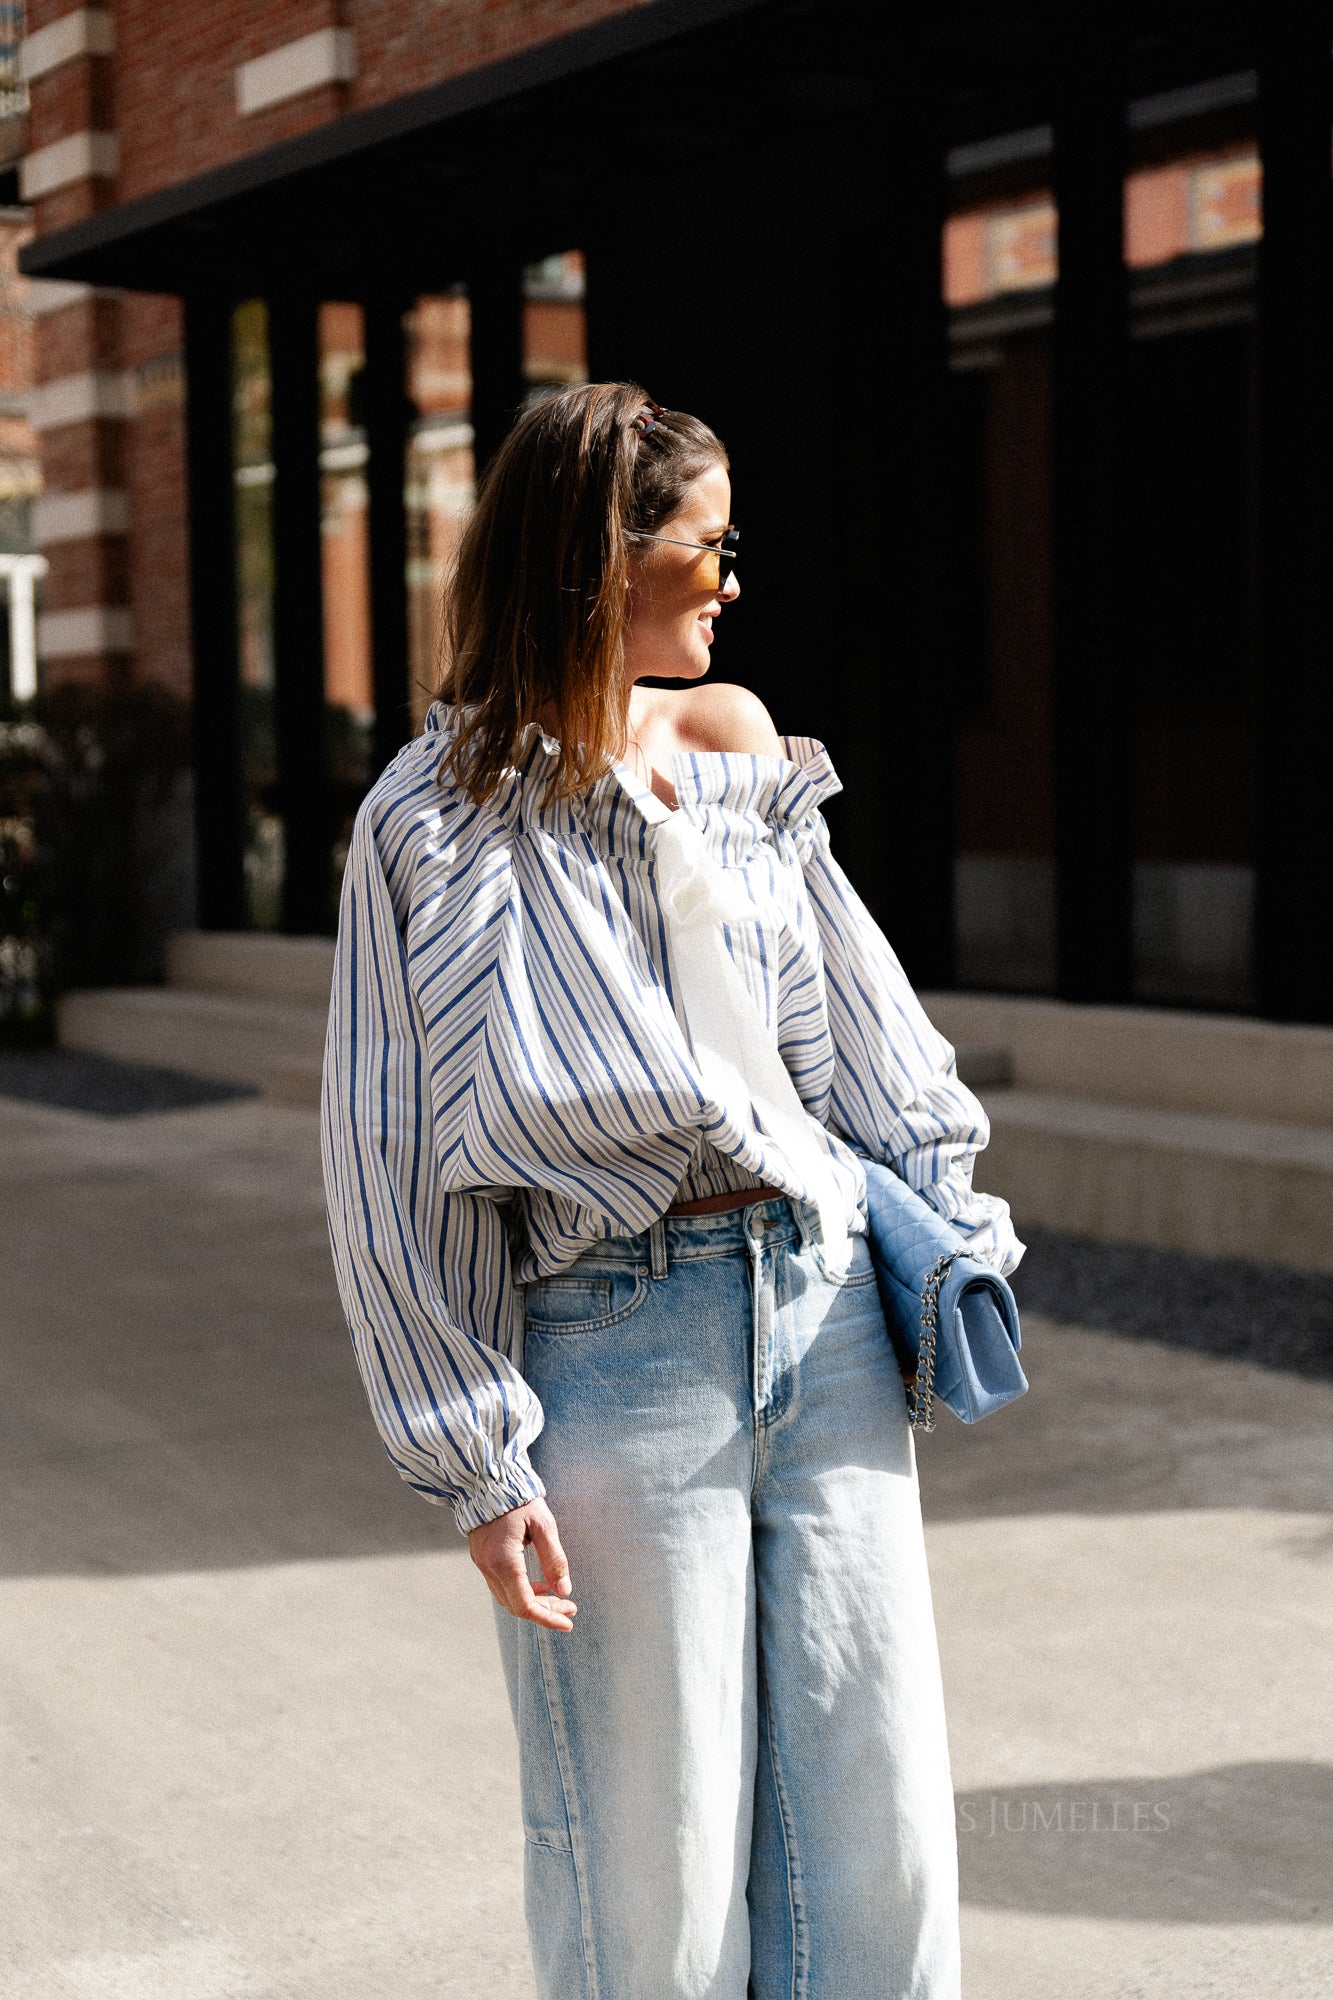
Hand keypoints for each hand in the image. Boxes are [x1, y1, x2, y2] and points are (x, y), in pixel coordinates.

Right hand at [469, 1498, 577, 1631]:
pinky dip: (520, 1590)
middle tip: (569, 1609)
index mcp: (504, 1561)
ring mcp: (482, 1563)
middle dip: (544, 1611)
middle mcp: (489, 1567)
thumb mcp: (544, 1525)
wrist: (486, 1478)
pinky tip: (538, 1584)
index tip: (569, 1622)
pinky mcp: (481, 1557)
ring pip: (507, 1597)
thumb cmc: (518, 1498)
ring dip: (532, 1602)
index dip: (547, 1618)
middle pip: (516, 1605)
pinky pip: (500, 1584)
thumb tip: (565, 1591)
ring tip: (557, 1597)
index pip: (525, 1605)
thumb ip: (554, 1559)